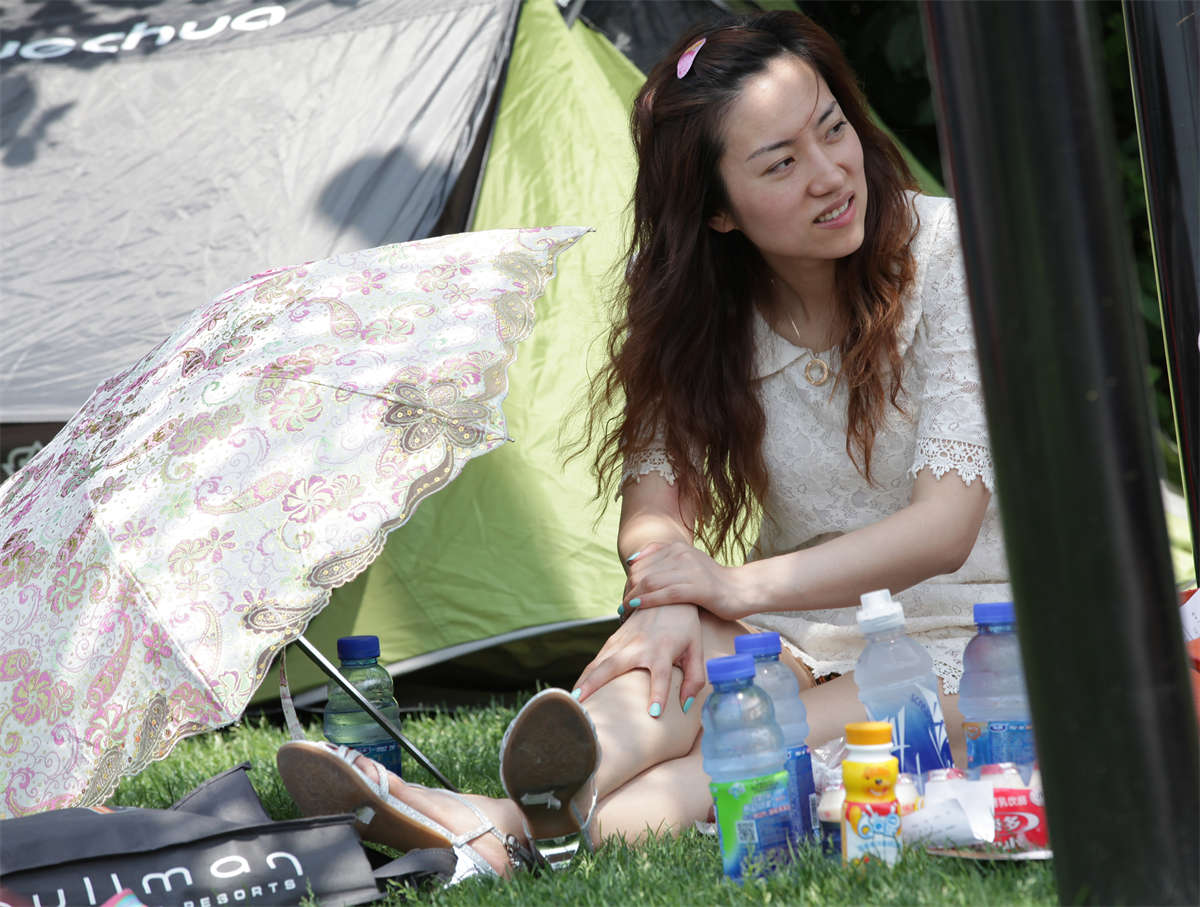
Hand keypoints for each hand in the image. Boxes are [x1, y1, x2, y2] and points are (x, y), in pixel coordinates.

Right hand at [574, 603, 704, 716]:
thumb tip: (685, 706)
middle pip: (613, 666)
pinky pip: (597, 659)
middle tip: (581, 703)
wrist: (666, 592)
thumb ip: (695, 679)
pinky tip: (578, 690)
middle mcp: (639, 645)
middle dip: (595, 685)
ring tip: (572, 701)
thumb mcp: (696, 649)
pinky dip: (586, 675)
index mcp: (662, 649)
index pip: (661, 675)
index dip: (659, 694)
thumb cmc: (684, 626)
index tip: (653, 713)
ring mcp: (623, 641)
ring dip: (584, 680)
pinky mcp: (615, 639)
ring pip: (598, 663)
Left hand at [622, 541, 749, 621]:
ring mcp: (690, 570)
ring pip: (651, 582)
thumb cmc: (712, 583)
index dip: (628, 579)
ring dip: (633, 597)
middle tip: (621, 605)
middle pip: (643, 571)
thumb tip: (633, 563)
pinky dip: (648, 601)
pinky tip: (637, 607)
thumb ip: (664, 562)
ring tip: (624, 610)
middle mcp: (682, 555)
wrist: (743, 589)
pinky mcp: (698, 587)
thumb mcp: (687, 565)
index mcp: (677, 548)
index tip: (624, 594)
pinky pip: (666, 593)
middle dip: (628, 589)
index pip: (642, 561)